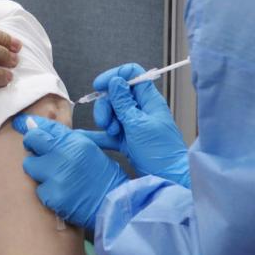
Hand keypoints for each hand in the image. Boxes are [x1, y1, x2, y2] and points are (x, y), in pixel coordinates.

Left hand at [13, 114, 127, 230]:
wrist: (113, 205)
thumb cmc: (103, 175)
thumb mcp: (89, 147)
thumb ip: (64, 135)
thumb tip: (35, 124)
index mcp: (74, 141)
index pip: (43, 128)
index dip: (32, 128)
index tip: (21, 124)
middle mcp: (63, 155)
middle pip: (31, 141)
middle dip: (34, 148)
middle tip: (44, 157)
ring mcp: (56, 176)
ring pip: (30, 166)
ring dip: (39, 172)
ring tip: (57, 178)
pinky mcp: (52, 196)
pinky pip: (38, 189)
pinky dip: (47, 192)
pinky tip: (61, 194)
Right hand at [84, 63, 189, 186]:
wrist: (170, 179)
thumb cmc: (161, 152)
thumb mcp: (138, 124)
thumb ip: (124, 102)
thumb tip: (115, 81)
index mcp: (148, 100)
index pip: (132, 75)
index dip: (114, 76)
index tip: (99, 85)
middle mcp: (141, 109)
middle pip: (116, 94)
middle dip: (106, 105)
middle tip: (105, 121)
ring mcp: (133, 125)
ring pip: (111, 113)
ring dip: (105, 121)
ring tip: (110, 133)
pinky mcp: (127, 140)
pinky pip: (108, 133)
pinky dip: (98, 135)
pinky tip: (85, 138)